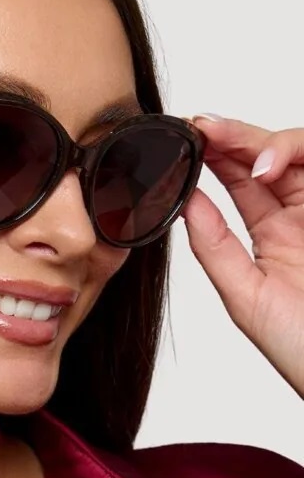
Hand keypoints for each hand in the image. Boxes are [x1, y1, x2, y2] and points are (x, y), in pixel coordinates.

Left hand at [179, 113, 303, 398]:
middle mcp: (300, 216)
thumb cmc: (301, 349)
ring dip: (270, 144)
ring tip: (241, 152)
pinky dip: (299, 156)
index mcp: (272, 234)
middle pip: (268, 157)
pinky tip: (271, 169)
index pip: (240, 180)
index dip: (215, 155)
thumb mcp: (246, 296)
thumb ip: (215, 246)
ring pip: (301, 154)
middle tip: (205, 127)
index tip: (186, 140)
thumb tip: (185, 201)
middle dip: (235, 138)